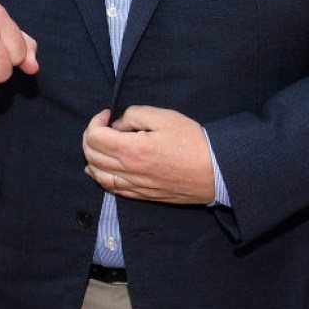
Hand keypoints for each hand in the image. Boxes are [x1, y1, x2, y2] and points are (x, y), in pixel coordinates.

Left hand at [82, 106, 215, 203]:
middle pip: (91, 155)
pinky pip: (112, 189)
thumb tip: (117, 125)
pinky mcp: (143, 195)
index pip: (94, 137)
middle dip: (90, 136)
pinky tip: (97, 169)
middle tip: (102, 126)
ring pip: (98, 174)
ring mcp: (135, 186)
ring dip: (91, 157)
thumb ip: (133, 115)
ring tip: (97, 144)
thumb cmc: (193, 142)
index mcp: (132, 150)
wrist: (218, 172)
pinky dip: (100, 176)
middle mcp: (129, 171)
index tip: (107, 114)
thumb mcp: (163, 117)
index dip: (95, 121)